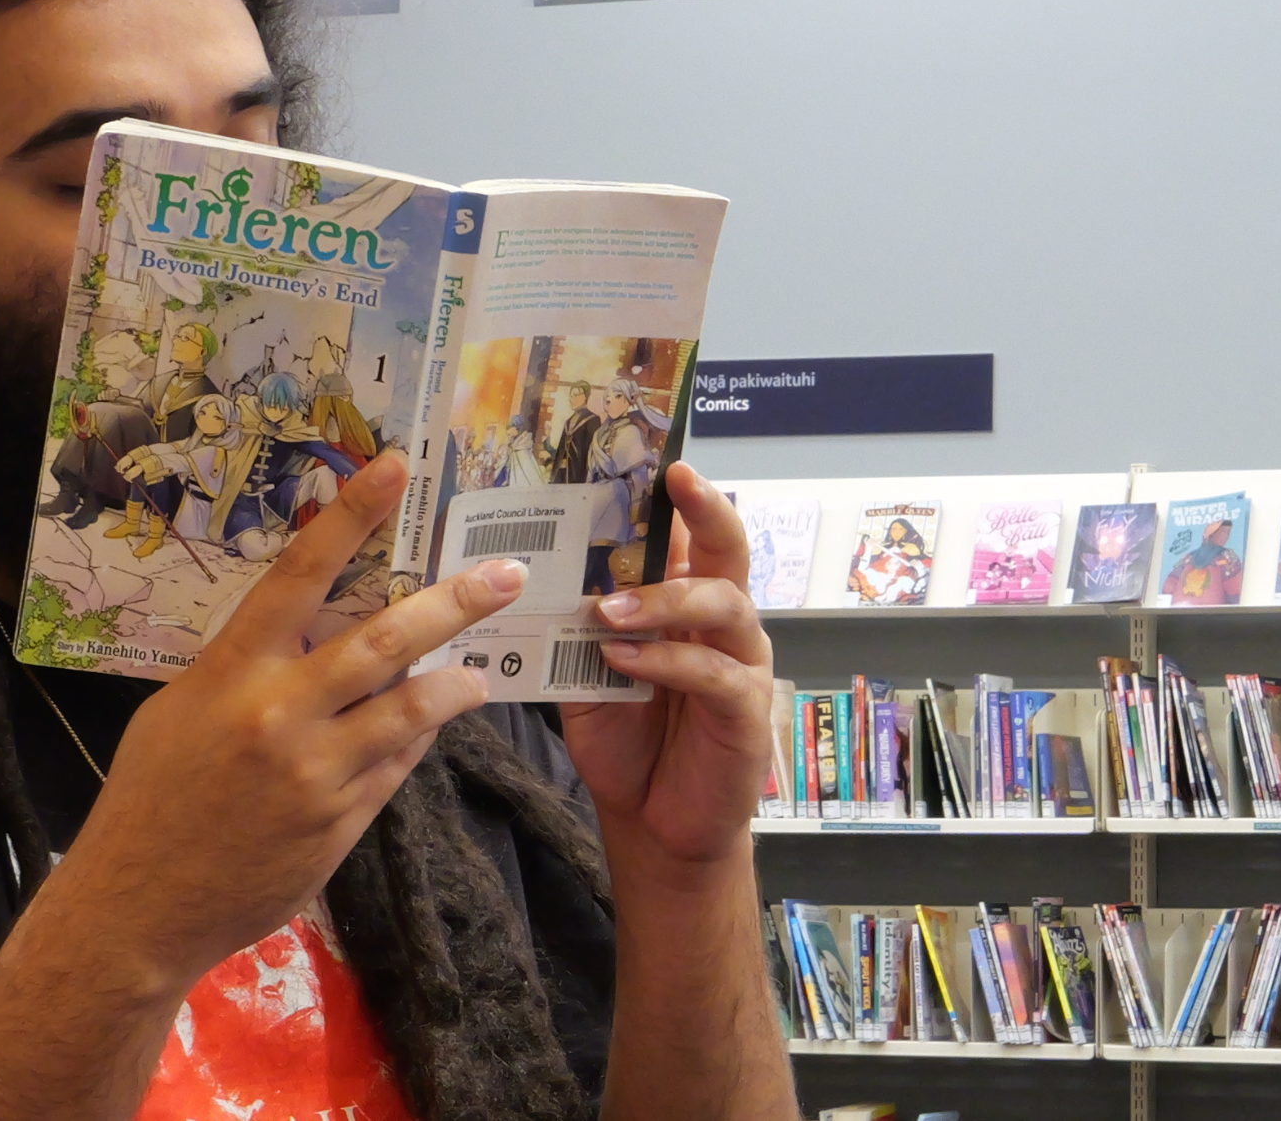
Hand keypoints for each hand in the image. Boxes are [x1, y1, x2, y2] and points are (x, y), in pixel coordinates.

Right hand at [47, 451, 524, 990]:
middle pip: (384, 639)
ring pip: (411, 709)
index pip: (300, 575)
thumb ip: (247, 668)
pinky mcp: (341, 822)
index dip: (350, 516)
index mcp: (232, 670)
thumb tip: (311, 633)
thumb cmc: (153, 794)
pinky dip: (416, 738)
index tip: (393, 468)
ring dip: (456, 682)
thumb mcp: (182, 708)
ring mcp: (318, 771)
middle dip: (453, 603)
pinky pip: (396, 766)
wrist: (142, 903)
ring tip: (483, 669)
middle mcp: (281, 712)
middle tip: (504, 577)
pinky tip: (427, 724)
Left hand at [558, 461, 772, 872]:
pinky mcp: (745, 712)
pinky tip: (623, 662)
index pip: (692, 536)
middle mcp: (723, 624)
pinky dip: (666, 661)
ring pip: (723, 605)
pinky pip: (713, 673)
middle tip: (677, 482)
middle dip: (708, 510)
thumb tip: (535, 569)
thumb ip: (577, 625)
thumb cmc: (627, 736)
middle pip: (731, 551)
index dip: (682, 498)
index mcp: (687, 604)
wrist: (654, 819)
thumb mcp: (587, 671)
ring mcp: (741, 665)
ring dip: (664, 598)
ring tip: (608, 610)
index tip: (663, 461)